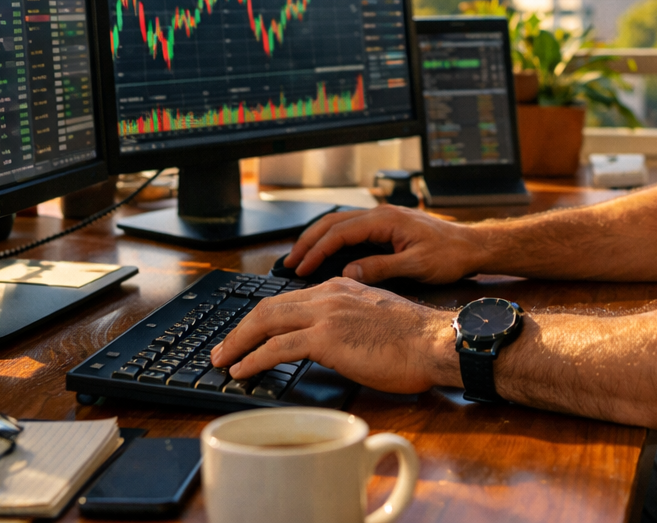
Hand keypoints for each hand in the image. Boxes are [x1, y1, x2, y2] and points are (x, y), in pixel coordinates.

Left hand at [210, 277, 459, 392]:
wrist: (433, 342)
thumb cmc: (414, 339)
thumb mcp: (376, 317)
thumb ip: (350, 321)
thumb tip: (336, 342)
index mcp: (341, 287)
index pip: (290, 299)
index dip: (263, 318)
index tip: (248, 334)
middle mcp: (329, 293)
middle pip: (269, 306)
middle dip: (240, 328)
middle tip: (223, 348)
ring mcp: (326, 313)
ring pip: (266, 321)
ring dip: (238, 343)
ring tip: (223, 361)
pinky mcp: (326, 337)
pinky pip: (277, 346)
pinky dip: (253, 359)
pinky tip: (242, 370)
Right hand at [283, 205, 484, 283]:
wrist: (473, 246)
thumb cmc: (450, 255)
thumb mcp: (416, 266)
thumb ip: (381, 268)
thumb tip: (347, 273)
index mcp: (385, 219)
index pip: (339, 232)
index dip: (317, 250)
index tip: (300, 268)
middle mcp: (381, 214)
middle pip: (332, 222)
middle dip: (308, 241)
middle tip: (289, 263)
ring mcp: (383, 219)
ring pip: (340, 223)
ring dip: (318, 239)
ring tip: (300, 258)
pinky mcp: (387, 227)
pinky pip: (352, 230)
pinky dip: (333, 240)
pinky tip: (326, 254)